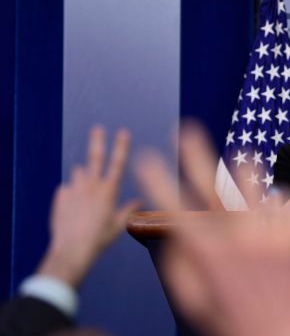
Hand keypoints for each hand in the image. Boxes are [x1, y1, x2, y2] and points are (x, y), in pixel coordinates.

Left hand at [38, 126, 138, 287]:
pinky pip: (67, 189)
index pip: (118, 163)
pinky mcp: (60, 197)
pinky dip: (71, 193)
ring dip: (83, 177)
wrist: (72, 250)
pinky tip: (72, 208)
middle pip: (95, 158)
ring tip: (85, 193)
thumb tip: (140, 201)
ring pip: (78, 173)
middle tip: (97, 129)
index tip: (123, 131)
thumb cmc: (99, 239)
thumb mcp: (118, 226)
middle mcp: (91, 186)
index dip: (121, 146)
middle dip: (98, 142)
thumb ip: (128, 210)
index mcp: (108, 191)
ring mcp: (73, 190)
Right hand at [134, 122, 289, 335]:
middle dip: (196, 153)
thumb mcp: (194, 303)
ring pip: (253, 186)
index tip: (146, 158)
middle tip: (187, 129)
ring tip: (240, 156)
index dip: (157, 181)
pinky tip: (270, 201)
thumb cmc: (235, 324)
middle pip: (213, 185)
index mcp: (208, 255)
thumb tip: (178, 237)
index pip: (175, 208)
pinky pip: (283, 202)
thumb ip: (181, 267)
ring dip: (243, 170)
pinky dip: (274, 199)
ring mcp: (269, 236)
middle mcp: (238, 239)